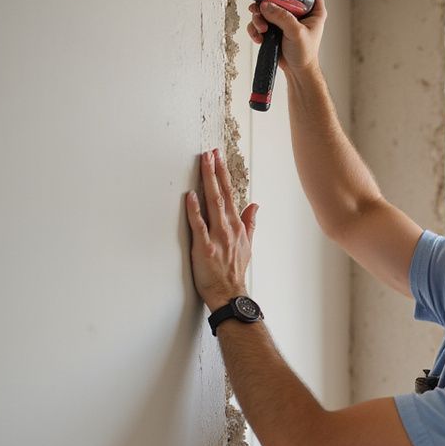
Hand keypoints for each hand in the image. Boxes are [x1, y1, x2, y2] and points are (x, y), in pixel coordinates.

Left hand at [185, 149, 257, 311]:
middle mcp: (228, 228)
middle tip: (210, 152)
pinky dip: (194, 210)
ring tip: (203, 163)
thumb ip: (250, 223)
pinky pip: (199, 225)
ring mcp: (217, 237)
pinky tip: (190, 196)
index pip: (231, 194)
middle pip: (222, 194)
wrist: (230, 293)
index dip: (224, 174)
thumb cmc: (235, 271)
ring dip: (208, 182)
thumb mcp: (248, 244)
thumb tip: (255, 204)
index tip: (218, 157)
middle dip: (216, 171)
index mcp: (237, 226)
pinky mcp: (204, 248)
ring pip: (212, 204)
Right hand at [245, 0, 325, 75]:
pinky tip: (259, 37)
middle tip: (259, 1)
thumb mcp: (296, 33)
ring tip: (261, 29)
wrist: (297, 72)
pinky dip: (257, 28)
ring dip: (259, 17)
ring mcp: (285, 18)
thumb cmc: (305, 54)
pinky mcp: (274, 27)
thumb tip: (265, 5)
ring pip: (267, 7)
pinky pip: (261, 20)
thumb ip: (282, 18)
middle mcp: (299, 11)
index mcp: (313, 10)